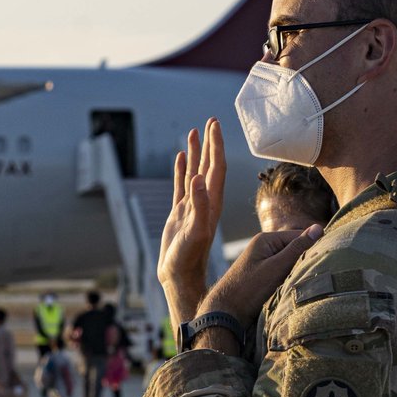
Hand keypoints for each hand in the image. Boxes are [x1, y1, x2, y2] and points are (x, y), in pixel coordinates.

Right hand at [157, 118, 226, 325]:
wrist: (180, 276)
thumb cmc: (189, 258)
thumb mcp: (195, 231)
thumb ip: (199, 205)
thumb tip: (197, 178)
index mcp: (212, 202)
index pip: (216, 167)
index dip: (216, 146)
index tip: (216, 125)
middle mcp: (205, 201)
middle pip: (209, 165)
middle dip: (210, 143)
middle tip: (211, 120)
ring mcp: (192, 206)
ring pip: (194, 172)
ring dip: (196, 153)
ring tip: (194, 132)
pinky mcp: (180, 213)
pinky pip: (181, 185)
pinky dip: (181, 170)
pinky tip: (179, 159)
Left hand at [198, 225, 323, 330]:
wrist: (226, 312)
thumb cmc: (249, 289)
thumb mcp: (276, 267)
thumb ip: (297, 248)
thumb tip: (319, 228)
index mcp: (266, 239)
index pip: (299, 236)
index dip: (312, 248)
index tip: (323, 261)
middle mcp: (264, 247)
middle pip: (295, 249)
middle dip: (304, 261)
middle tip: (314, 274)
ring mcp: (264, 262)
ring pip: (291, 263)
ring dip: (298, 272)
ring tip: (304, 282)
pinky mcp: (264, 275)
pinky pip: (283, 273)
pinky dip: (290, 279)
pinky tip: (293, 287)